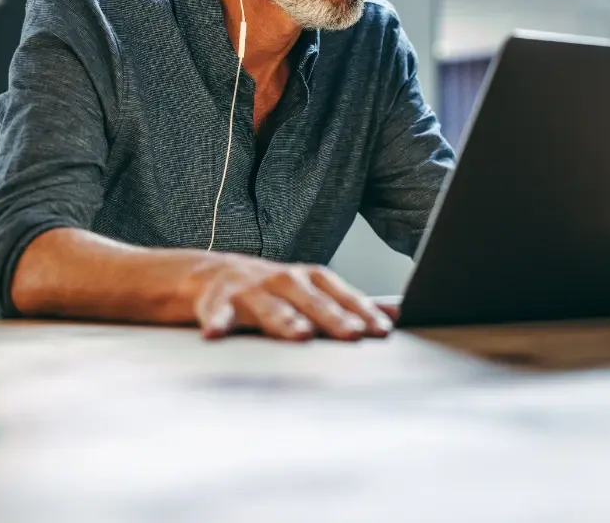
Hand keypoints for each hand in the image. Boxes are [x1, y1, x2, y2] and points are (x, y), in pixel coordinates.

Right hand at [192, 255, 394, 339]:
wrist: (212, 274)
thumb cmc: (273, 289)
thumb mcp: (314, 291)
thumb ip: (351, 304)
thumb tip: (397, 313)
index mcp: (310, 279)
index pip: (342, 296)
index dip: (363, 312)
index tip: (382, 331)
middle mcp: (284, 280)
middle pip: (311, 300)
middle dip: (332, 317)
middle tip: (351, 334)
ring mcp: (251, 289)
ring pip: (270, 305)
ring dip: (285, 319)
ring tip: (299, 335)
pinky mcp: (217, 300)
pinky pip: (217, 312)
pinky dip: (217, 321)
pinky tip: (215, 334)